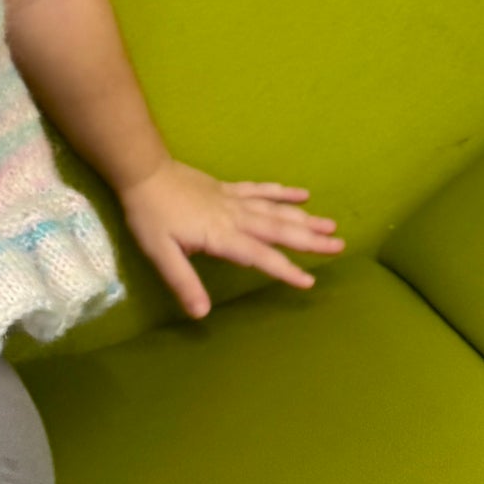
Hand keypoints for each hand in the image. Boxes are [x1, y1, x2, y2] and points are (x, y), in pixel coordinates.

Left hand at [118, 158, 346, 319]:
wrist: (143, 171)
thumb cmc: (150, 214)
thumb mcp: (160, 252)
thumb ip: (183, 281)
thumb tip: (202, 313)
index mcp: (221, 235)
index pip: (259, 256)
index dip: (284, 269)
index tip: (309, 282)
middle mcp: (234, 217)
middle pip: (277, 230)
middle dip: (309, 240)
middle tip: (340, 245)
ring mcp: (232, 200)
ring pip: (275, 210)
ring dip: (304, 218)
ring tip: (331, 224)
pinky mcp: (226, 188)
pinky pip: (260, 190)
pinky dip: (281, 192)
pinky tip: (301, 194)